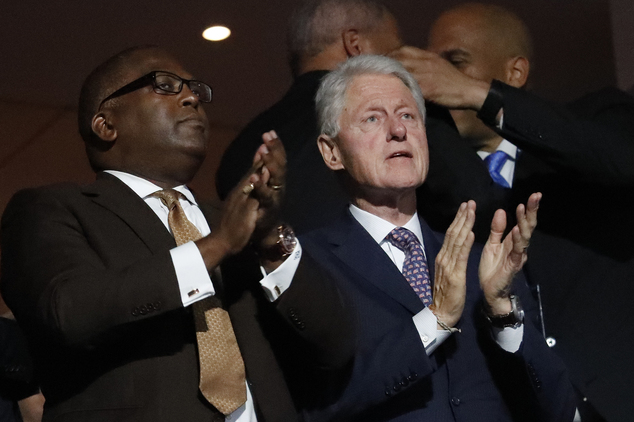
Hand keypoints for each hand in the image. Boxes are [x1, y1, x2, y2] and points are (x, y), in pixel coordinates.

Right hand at [195, 135, 285, 268]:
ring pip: (252, 179)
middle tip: (269, 135)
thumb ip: (247, 189)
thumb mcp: (243, 203)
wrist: (223, 240)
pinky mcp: (243, 210)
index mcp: (244, 189)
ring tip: (265, 149)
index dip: (263, 153)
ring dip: (258, 164)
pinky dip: (254, 185)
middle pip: (255, 168)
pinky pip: (250, 196)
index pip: (255, 167)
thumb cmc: (234, 222)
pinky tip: (257, 176)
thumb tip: (253, 175)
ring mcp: (242, 199)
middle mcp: (242, 191)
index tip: (268, 138)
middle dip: (263, 152)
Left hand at [250, 130, 286, 241]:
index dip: (275, 146)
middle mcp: (278, 188)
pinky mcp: (267, 209)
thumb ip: (260, 166)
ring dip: (270, 165)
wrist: (258, 231)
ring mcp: (274, 198)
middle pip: (279, 166)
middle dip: (275, 151)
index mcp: (275, 180)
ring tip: (265, 152)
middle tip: (269, 137)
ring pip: (275, 180)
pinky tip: (255, 176)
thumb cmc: (259, 206)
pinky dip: (261, 186)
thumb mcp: (258, 182)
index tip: (270, 132)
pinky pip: (265, 196)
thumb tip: (261, 146)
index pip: (277, 160)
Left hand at [390, 46, 489, 109]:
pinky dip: (401, 89)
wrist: (469, 90)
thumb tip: (405, 67)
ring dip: (391, 78)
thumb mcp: (437, 65)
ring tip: (381, 85)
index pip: (403, 50)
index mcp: (428, 55)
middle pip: (399, 59)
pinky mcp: (429, 88)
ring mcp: (427, 74)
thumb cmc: (452, 81)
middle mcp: (426, 62)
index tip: (381, 63)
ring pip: (403, 72)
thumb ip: (422, 64)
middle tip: (375, 74)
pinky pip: (411, 87)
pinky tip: (394, 94)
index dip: (389, 56)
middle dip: (386, 66)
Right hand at [429, 201, 475, 327]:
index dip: (458, 220)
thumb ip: (451, 259)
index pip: (451, 235)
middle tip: (470, 202)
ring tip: (472, 211)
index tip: (465, 207)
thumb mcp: (448, 273)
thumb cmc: (447, 295)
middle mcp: (444, 258)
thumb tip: (455, 246)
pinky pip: (461, 257)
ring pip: (457, 241)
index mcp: (443, 257)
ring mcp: (448, 266)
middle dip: (462, 217)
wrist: (441, 313)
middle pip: (453, 233)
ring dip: (465, 224)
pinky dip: (466, 244)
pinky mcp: (455, 275)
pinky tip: (471, 233)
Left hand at [479, 193, 540, 313]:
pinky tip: (517, 231)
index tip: (532, 195)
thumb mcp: (492, 245)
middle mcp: (518, 247)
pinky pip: (516, 252)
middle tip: (536, 196)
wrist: (490, 292)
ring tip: (524, 208)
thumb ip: (497, 229)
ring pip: (524, 237)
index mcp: (512, 241)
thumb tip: (502, 210)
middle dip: (532, 211)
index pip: (522, 222)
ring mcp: (517, 256)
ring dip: (524, 222)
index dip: (527, 210)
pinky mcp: (513, 266)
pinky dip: (517, 241)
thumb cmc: (492, 269)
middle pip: (528, 226)